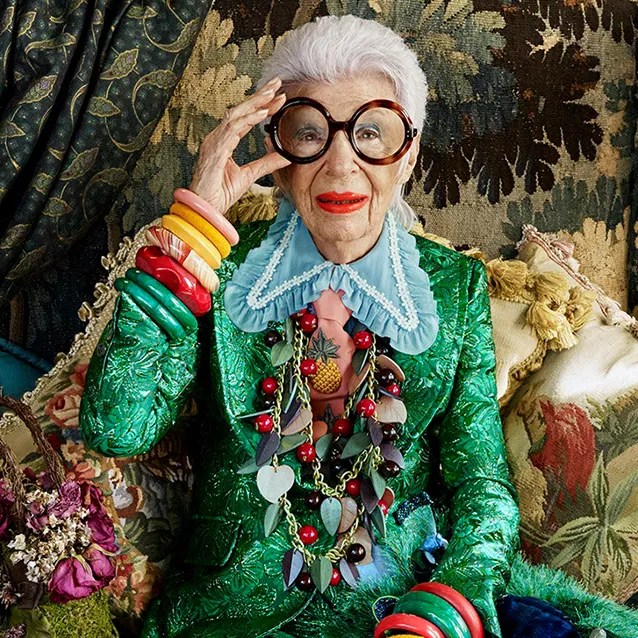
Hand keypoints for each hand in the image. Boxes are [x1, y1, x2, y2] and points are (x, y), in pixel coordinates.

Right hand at [189, 77, 290, 214]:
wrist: (206, 208)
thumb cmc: (220, 192)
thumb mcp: (250, 174)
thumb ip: (267, 163)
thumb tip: (286, 155)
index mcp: (224, 140)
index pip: (245, 117)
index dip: (261, 106)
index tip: (278, 97)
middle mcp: (218, 136)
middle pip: (240, 109)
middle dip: (259, 95)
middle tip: (277, 83)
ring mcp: (214, 141)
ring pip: (236, 114)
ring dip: (256, 103)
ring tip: (273, 94)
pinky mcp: (215, 149)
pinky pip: (233, 129)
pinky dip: (248, 119)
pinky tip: (263, 113)